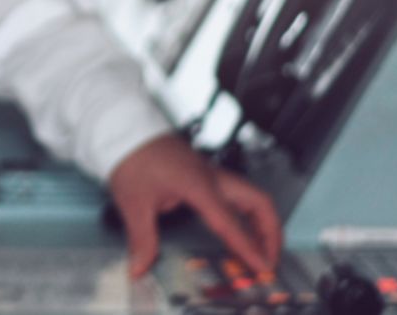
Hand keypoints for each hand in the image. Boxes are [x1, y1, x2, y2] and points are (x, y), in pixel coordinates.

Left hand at [106, 133, 281, 279]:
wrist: (125, 129)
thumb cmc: (131, 157)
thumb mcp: (133, 202)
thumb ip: (142, 238)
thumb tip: (140, 267)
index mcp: (199, 185)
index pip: (232, 223)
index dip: (249, 248)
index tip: (264, 267)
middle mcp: (213, 178)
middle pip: (260, 203)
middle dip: (271, 233)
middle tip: (269, 259)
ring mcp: (212, 174)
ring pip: (253, 197)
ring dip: (262, 223)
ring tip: (259, 250)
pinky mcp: (206, 173)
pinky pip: (238, 195)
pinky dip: (246, 215)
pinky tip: (238, 229)